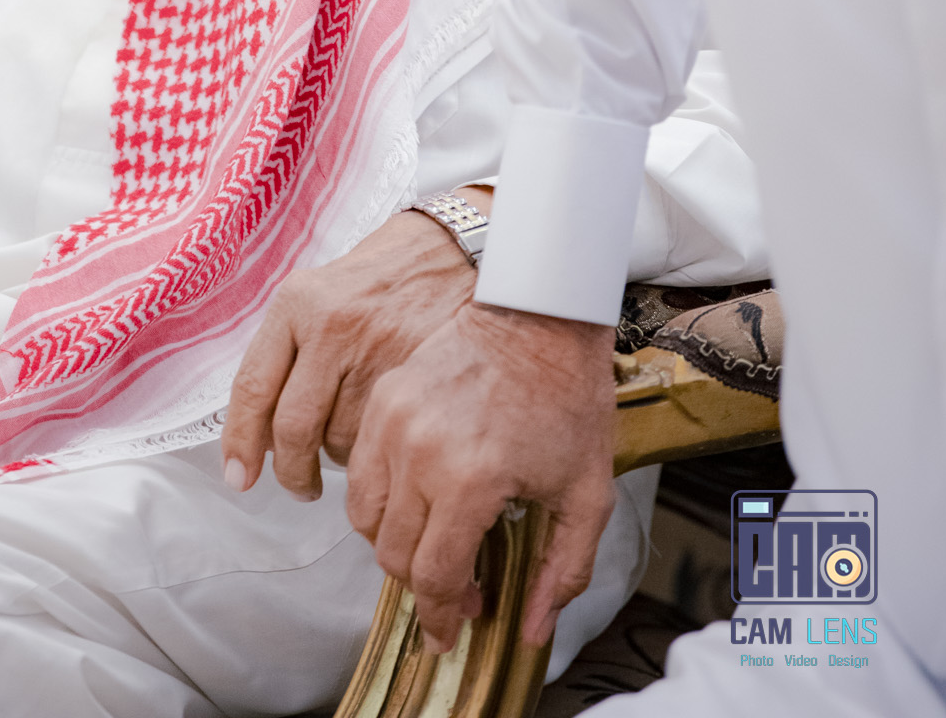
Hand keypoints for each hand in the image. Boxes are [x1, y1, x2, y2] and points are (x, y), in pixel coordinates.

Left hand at [222, 193, 487, 499]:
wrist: (456, 247)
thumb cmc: (387, 273)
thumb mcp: (323, 292)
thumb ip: (291, 352)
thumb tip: (263, 430)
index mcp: (297, 302)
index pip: (253, 386)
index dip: (241, 442)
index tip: (239, 475)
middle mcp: (330, 323)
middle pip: (293, 426)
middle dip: (292, 471)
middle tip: (299, 485)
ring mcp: (374, 348)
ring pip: (338, 439)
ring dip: (338, 458)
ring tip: (352, 440)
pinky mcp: (413, 369)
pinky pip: (380, 436)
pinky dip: (374, 452)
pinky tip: (380, 436)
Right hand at [345, 303, 615, 654]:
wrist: (540, 314)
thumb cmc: (569, 398)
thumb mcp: (586, 494)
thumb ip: (564, 571)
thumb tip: (535, 629)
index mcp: (470, 480)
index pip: (433, 575)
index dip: (442, 615)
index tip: (451, 631)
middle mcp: (420, 452)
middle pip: (392, 552)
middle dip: (422, 586)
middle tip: (455, 591)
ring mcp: (394, 421)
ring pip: (365, 515)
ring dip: (392, 543)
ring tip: (429, 545)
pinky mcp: (384, 397)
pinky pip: (359, 469)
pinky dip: (375, 497)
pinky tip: (411, 500)